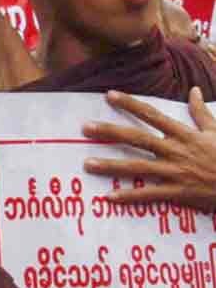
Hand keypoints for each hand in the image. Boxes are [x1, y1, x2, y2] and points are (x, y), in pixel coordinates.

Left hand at [82, 88, 215, 212]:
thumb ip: (201, 111)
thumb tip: (194, 90)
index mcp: (184, 134)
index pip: (152, 115)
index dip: (130, 104)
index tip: (108, 94)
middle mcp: (176, 150)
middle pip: (138, 139)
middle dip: (110, 132)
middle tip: (85, 128)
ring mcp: (176, 172)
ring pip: (138, 167)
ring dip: (111, 166)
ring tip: (87, 164)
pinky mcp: (179, 192)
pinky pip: (151, 195)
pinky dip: (130, 197)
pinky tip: (110, 197)